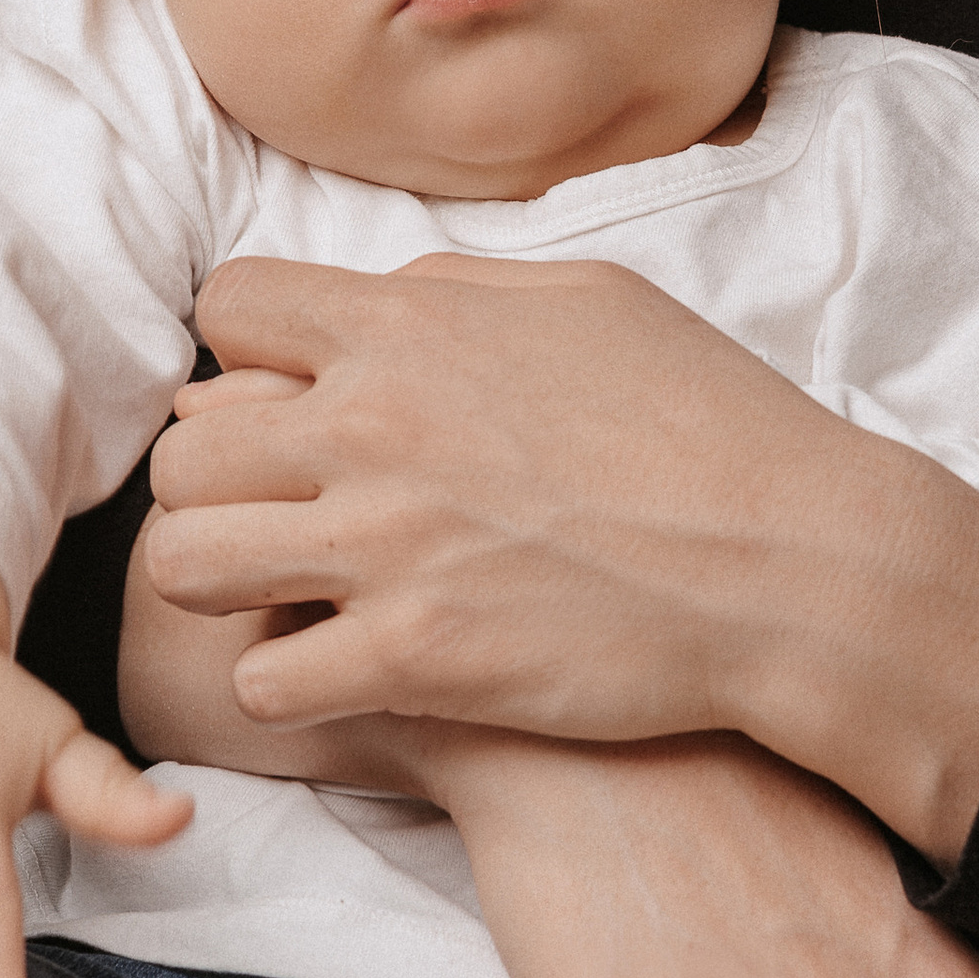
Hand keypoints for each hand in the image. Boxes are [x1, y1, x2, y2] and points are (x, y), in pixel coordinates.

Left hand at [144, 253, 978, 865]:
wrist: (795, 561)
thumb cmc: (711, 425)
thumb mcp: (588, 300)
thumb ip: (458, 291)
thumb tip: (376, 298)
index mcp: (411, 326)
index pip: (229, 306)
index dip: (247, 357)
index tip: (292, 399)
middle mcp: (373, 427)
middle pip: (184, 449)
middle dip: (220, 484)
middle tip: (281, 517)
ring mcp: (385, 547)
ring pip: (184, 565)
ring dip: (224, 586)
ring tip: (288, 597)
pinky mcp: (412, 659)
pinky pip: (260, 683)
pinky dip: (289, 686)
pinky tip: (347, 670)